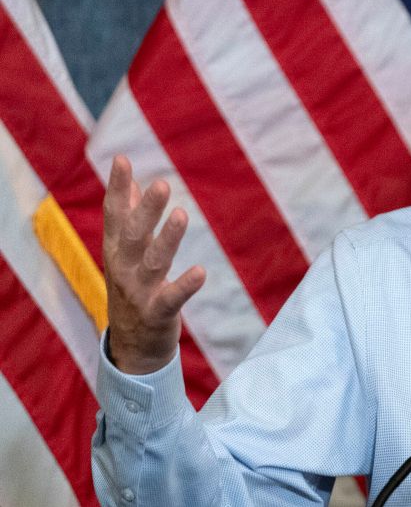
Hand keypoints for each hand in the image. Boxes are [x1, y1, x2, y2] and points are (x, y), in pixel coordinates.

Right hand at [103, 156, 205, 373]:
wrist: (132, 347)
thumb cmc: (132, 289)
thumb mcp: (125, 254)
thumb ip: (127, 219)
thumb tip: (129, 183)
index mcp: (116, 250)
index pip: (114, 215)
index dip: (117, 188)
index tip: (121, 159)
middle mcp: (123, 268)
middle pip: (133, 235)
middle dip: (146, 210)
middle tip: (161, 184)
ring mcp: (138, 292)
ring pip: (153, 263)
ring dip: (167, 239)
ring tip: (183, 215)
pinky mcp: (157, 314)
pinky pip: (171, 298)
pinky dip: (185, 286)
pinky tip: (201, 272)